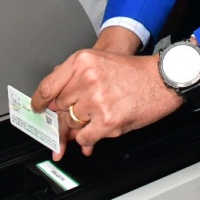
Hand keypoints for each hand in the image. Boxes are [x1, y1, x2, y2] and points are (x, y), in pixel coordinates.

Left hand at [31, 49, 182, 159]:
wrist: (162, 80)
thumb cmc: (135, 72)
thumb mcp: (101, 61)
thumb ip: (75, 76)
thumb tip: (55, 99)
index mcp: (82, 61)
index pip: (49, 86)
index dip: (39, 102)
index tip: (37, 108)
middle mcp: (87, 79)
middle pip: (59, 107)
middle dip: (63, 116)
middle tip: (71, 119)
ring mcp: (96, 101)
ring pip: (71, 124)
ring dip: (79, 127)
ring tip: (94, 120)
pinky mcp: (107, 121)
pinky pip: (85, 138)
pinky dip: (88, 139)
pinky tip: (98, 130)